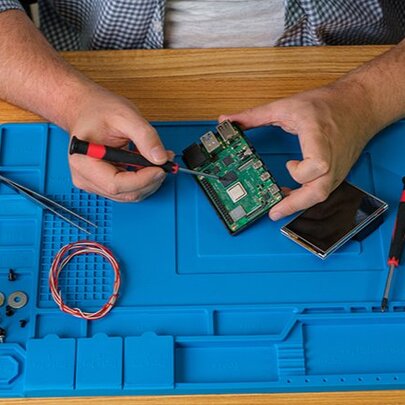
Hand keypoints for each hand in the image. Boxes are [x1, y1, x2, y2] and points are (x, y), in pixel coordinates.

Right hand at [68, 86, 171, 201]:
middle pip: (126, 193)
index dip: (142, 180)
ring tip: (159, 159)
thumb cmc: (98, 110)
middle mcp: (85, 177)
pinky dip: (144, 179)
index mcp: (84, 161)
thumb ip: (145, 137)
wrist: (87, 108)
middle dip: (150, 180)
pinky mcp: (104, 184)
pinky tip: (149, 164)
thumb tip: (160, 158)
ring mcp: (94, 183)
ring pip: (130, 194)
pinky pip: (129, 189)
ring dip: (150, 180)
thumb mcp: (126, 116)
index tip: (160, 168)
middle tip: (165, 161)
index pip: (115, 184)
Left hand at [220, 84, 377, 219]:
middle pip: (319, 191)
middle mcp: (332, 158)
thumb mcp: (288, 106)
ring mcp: (337, 168)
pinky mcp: (337, 173)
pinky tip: (290, 194)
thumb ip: (255, 115)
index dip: (300, 171)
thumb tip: (228, 120)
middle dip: (295, 204)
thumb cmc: (328, 104)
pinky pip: (322, 191)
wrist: (359, 104)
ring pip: (321, 195)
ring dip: (298, 203)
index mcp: (320, 139)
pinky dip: (305, 196)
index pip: (318, 165)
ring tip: (277, 206)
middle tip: (273, 212)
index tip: (288, 165)